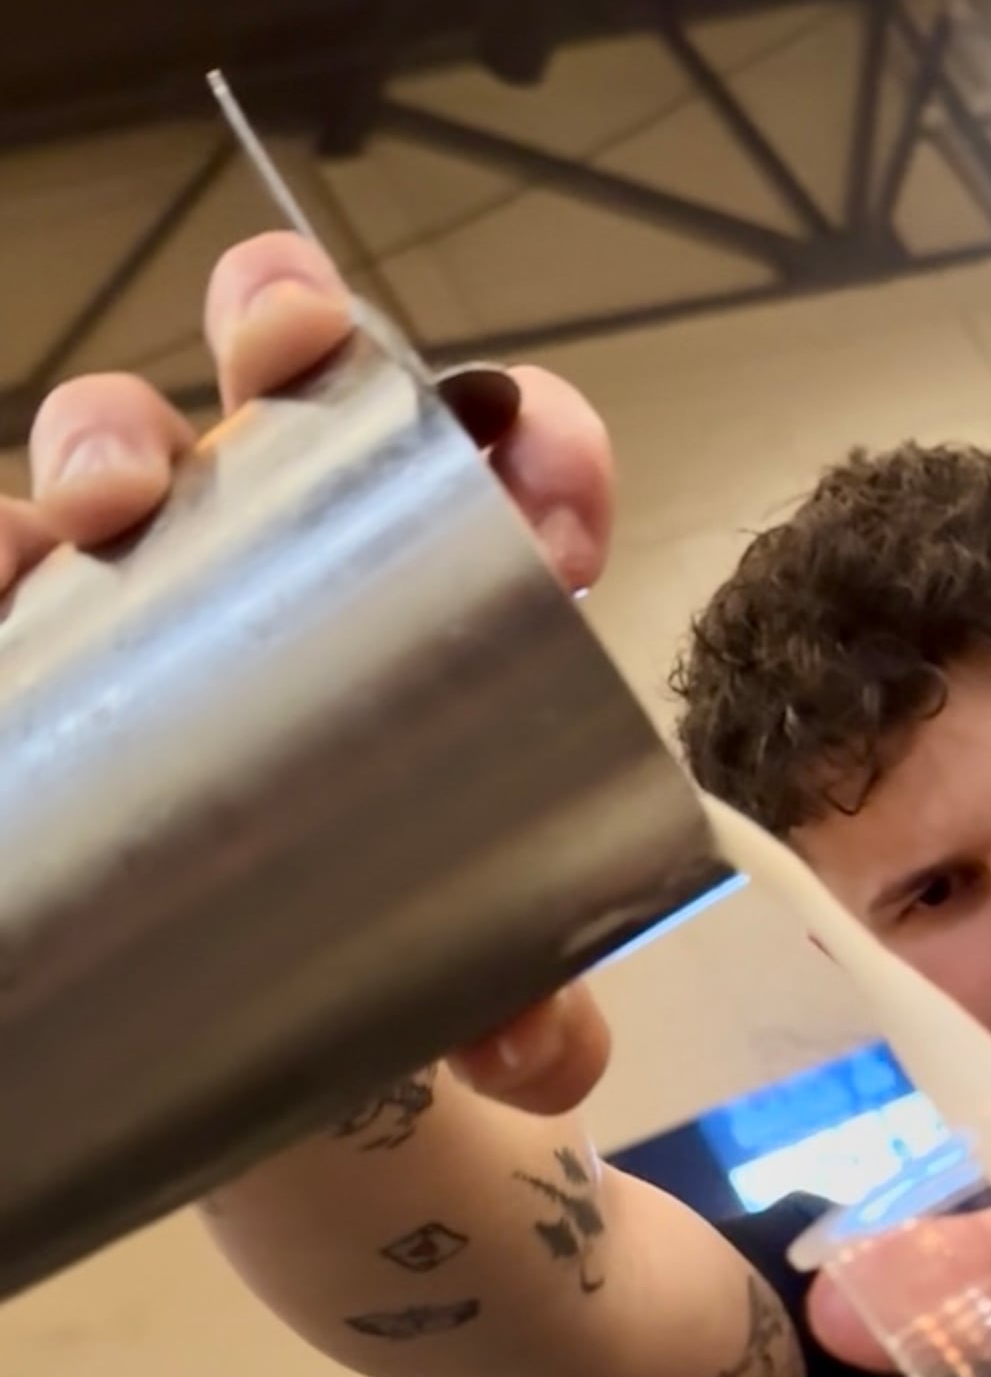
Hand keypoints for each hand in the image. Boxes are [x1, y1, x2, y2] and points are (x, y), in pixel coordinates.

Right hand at [0, 234, 613, 1115]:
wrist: (245, 1022)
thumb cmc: (383, 944)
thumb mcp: (473, 981)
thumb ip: (526, 1010)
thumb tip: (537, 1050)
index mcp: (444, 599)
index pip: (507, 467)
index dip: (538, 445)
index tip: (550, 483)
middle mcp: (294, 563)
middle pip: (283, 389)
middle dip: (282, 326)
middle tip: (290, 354)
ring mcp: (155, 601)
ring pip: (115, 463)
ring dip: (104, 442)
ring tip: (105, 508)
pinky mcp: (47, 669)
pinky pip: (1, 579)